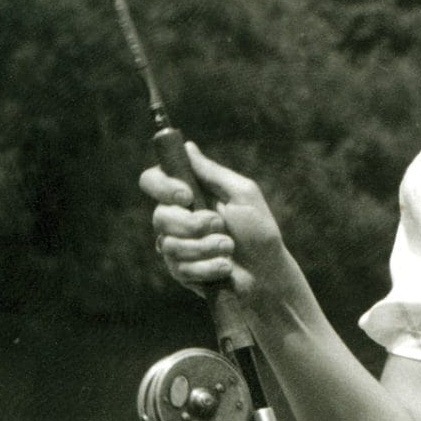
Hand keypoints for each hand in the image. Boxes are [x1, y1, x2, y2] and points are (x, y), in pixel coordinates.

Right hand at [140, 142, 285, 301]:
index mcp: (188, 193)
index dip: (163, 186)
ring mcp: (176, 245)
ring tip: (229, 249)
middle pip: (159, 216)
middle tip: (219, 226)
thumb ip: (213, 172)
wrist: (268, 274)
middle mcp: (177, 217)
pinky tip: (225, 268)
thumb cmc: (259, 231)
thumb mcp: (242, 194)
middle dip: (192, 225)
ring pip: (169, 245)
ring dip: (205, 247)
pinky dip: (207, 267)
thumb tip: (188, 146)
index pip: (152, 180)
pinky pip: (179, 268)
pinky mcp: (181, 271)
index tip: (187, 196)